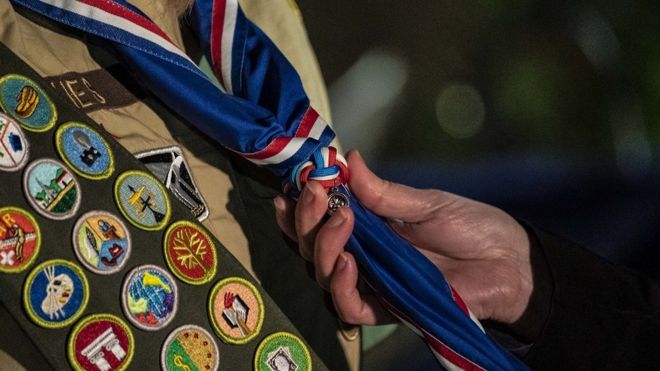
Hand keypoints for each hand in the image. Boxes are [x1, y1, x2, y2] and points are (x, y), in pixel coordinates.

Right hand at [274, 150, 532, 324]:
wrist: (508, 262)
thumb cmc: (471, 227)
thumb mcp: (426, 203)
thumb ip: (383, 193)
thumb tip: (348, 158)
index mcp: (366, 228)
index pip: (318, 220)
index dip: (300, 205)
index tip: (301, 180)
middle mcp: (360, 255)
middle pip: (310, 246)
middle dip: (307, 219)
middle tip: (320, 192)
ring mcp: (371, 282)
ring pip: (322, 273)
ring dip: (323, 245)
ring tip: (343, 219)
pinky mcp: (386, 309)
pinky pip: (349, 306)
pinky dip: (341, 285)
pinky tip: (350, 262)